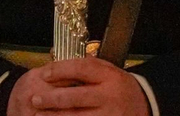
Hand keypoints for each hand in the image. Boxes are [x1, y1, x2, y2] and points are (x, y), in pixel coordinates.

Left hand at [7, 58, 149, 115]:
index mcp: (111, 76)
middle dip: (51, 99)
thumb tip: (57, 68)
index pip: (82, 69)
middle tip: (34, 99)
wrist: (145, 107)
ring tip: (37, 115)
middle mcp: (109, 96)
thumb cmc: (120, 88)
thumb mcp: (111, 72)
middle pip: (74, 97)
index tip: (44, 73)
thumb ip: (90, 69)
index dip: (61, 70)